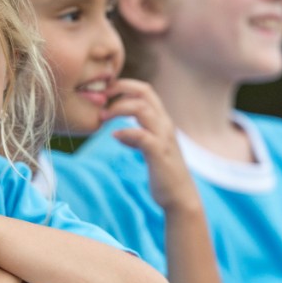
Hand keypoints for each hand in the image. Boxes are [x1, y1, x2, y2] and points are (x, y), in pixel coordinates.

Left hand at [101, 79, 200, 212]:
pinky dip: (125, 132)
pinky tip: (113, 137)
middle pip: (144, 92)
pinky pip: (141, 135)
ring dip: (118, 108)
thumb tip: (119, 133)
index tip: (105, 93)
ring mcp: (163, 137)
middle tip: (101, 97)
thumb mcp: (150, 149)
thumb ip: (137, 137)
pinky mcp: (159, 153)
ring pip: (141, 108)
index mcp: (162, 121)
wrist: (180, 197)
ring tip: (103, 118)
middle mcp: (164, 124)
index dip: (124, 85)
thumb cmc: (164, 173)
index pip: (145, 90)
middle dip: (120, 89)